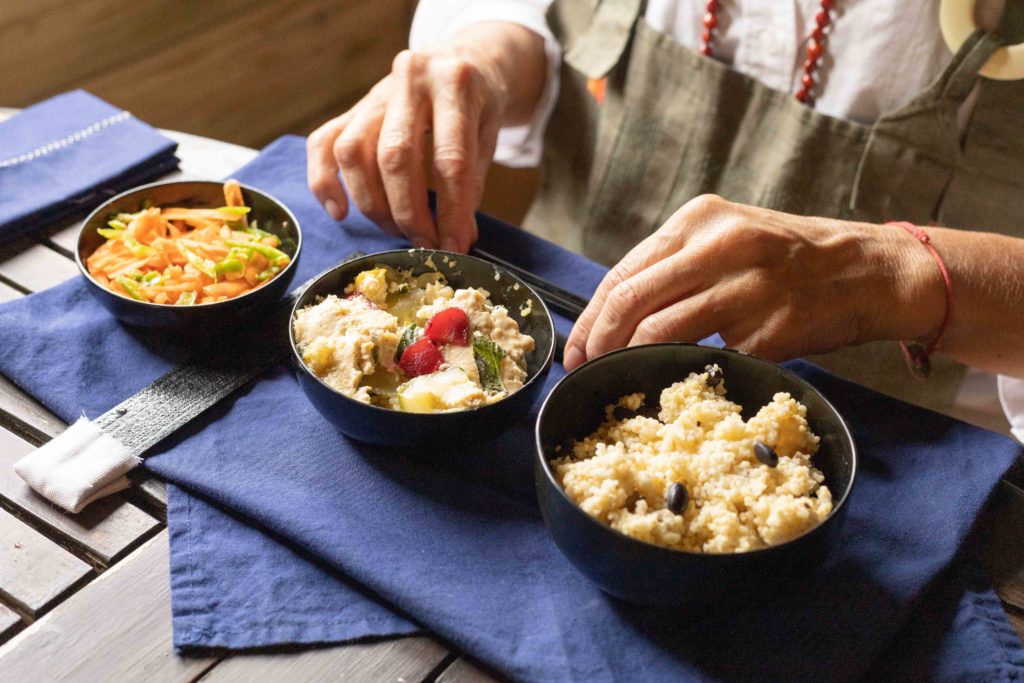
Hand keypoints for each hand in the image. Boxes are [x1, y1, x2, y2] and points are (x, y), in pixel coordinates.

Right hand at [307, 23, 544, 252]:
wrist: (461, 61)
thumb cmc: (478, 106)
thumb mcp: (488, 135)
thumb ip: (471, 183)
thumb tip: (456, 239)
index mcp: (455, 83)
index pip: (449, 159)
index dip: (451, 211)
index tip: (454, 247)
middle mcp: (409, 80)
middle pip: (394, 156)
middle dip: (408, 212)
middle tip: (424, 244)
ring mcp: (374, 92)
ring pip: (353, 152)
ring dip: (372, 203)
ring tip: (396, 230)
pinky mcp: (351, 107)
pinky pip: (323, 144)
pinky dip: (324, 182)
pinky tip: (340, 212)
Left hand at [563, 195, 944, 369]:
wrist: (868, 271)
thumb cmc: (789, 259)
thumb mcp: (728, 238)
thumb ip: (677, 264)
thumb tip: (617, 312)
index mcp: (700, 220)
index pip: (624, 272)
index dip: (592, 316)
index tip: (577, 347)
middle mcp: (720, 246)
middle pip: (632, 299)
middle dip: (598, 341)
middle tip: (585, 368)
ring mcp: (746, 287)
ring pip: (659, 330)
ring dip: (629, 360)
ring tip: (618, 377)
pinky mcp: (770, 328)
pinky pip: (710, 357)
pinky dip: (684, 373)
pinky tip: (674, 382)